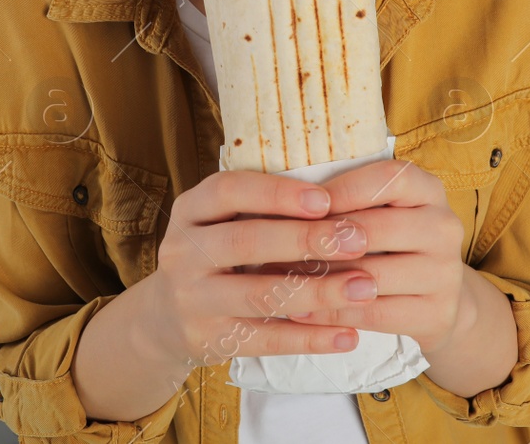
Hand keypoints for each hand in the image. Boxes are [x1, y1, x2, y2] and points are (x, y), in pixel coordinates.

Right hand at [142, 169, 383, 368]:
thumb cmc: (215, 255)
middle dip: (307, 239)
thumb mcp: (220, 221)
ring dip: (318, 292)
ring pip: (260, 295)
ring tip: (364, 288)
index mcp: (190, 210)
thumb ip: (261, 208)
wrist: (164, 318)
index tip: (326, 199)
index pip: (228, 191)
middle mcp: (183, 252)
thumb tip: (340, 194)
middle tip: (358, 240)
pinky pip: (266, 340)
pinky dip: (310, 338)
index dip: (277, 194)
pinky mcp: (208, 339)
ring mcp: (192, 298)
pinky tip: (348, 335)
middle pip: (246, 241)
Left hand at [278, 157, 471, 354]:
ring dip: (319, 280)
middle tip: (275, 247)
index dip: (345, 190)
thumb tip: (278, 199)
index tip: (305, 205)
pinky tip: (301, 311)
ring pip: (371, 275)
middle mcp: (444, 226)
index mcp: (428, 190)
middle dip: (322, 239)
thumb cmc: (389, 245)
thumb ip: (344, 201)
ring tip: (278, 280)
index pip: (389, 179)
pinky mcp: (439, 314)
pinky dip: (333, 314)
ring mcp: (446, 272)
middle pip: (376, 228)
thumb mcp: (379, 212)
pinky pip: (374, 314)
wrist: (437, 299)